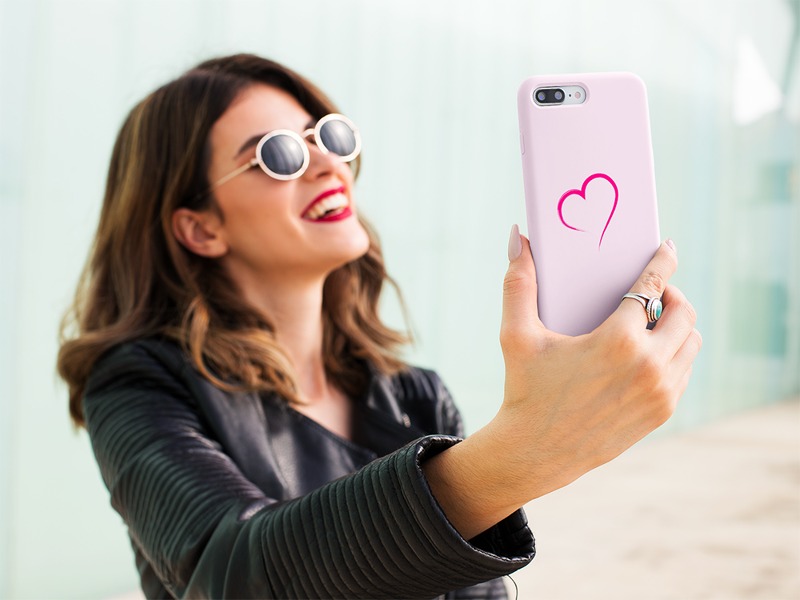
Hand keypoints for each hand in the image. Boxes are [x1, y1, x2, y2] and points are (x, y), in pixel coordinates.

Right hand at [423, 228, 700, 538]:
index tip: (668, 247)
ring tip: (654, 322)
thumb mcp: (517, 335)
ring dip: (678, 325)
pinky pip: (684, 370)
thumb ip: (518, 282)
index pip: (652, 287)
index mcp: (617, 341)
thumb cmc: (525, 390)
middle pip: (684, 312)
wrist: (536, 453)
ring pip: (691, 342)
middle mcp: (648, 365)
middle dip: (672, 294)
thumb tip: (517, 236)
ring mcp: (660, 392)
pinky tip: (651, 352)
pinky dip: (675, 354)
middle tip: (653, 292)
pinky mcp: (662, 412)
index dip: (663, 261)